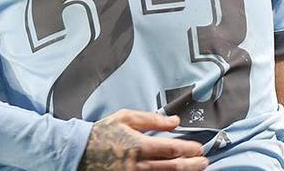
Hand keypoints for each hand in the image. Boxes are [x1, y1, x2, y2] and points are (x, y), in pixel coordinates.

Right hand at [79, 110, 208, 170]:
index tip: (198, 148)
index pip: (171, 149)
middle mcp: (138, 164)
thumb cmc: (103, 132)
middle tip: (204, 161)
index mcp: (138, 145)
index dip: (188, 149)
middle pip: (173, 167)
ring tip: (196, 169)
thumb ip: (151, 119)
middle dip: (192, 164)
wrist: (79, 151)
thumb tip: (175, 121)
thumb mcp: (125, 118)